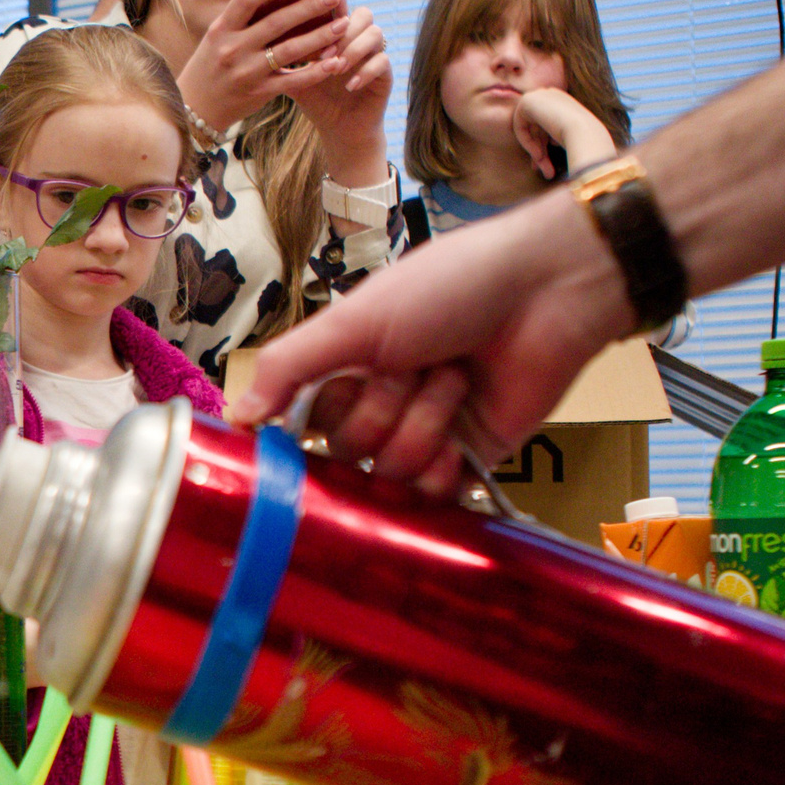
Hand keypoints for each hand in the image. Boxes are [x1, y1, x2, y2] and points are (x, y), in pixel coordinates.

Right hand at [173, 0, 355, 135]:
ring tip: (342, 24)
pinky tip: (335, 62)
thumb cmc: (210, 65)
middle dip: (309, 6)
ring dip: (320, 36)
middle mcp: (233, 49)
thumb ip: (240, 19)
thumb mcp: (216, 37)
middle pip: (276, 22)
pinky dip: (316, 71)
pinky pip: (293, 81)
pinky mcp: (259, 92)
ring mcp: (246, 72)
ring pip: (290, 50)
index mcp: (221, 29)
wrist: (194, 107)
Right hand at [227, 191, 635, 496]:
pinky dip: (445, 469)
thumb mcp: (355, 318)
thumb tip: (237, 420)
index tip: (331, 399)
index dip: (316, 417)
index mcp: (345, 368)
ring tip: (455, 379)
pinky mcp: (470, 461)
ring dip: (424, 424)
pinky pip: (433, 497)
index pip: (300, 424)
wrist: (546, 291)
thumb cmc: (450, 287)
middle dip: (383, 408)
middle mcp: (380, 404)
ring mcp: (425, 434)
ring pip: (390, 475)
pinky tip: (463, 436)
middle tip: (416, 364)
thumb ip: (289, 367)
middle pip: (347, 453)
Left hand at [282, 3, 392, 177]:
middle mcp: (359, 40)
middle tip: (324, 52)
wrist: (338, 129)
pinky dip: (365, 71)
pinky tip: (350, 85)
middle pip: (362, 13)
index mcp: (338, 35)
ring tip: (336, 67)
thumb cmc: (316, 99)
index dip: (332, 1)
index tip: (321, 0)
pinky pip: (383, 62)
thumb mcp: (295, 77)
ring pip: (375, 33)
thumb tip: (255, 35)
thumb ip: (283, 55)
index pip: (338, 8)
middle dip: (342, 30)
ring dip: (354, 48)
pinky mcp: (385, 75)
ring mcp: (374, 55)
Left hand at [513, 87, 615, 179]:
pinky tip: (538, 155)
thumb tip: (539, 153)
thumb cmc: (584, 141)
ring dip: (534, 151)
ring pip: (527, 129)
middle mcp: (551, 93)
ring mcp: (539, 94)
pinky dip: (526, 142)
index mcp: (563, 100)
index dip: (544, 146)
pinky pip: (519, 126)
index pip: (546, 125)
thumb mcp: (566, 140)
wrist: (586, 133)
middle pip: (535, 127)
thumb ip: (551, 139)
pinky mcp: (527, 100)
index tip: (547, 165)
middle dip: (538, 151)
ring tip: (541, 170)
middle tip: (543, 171)